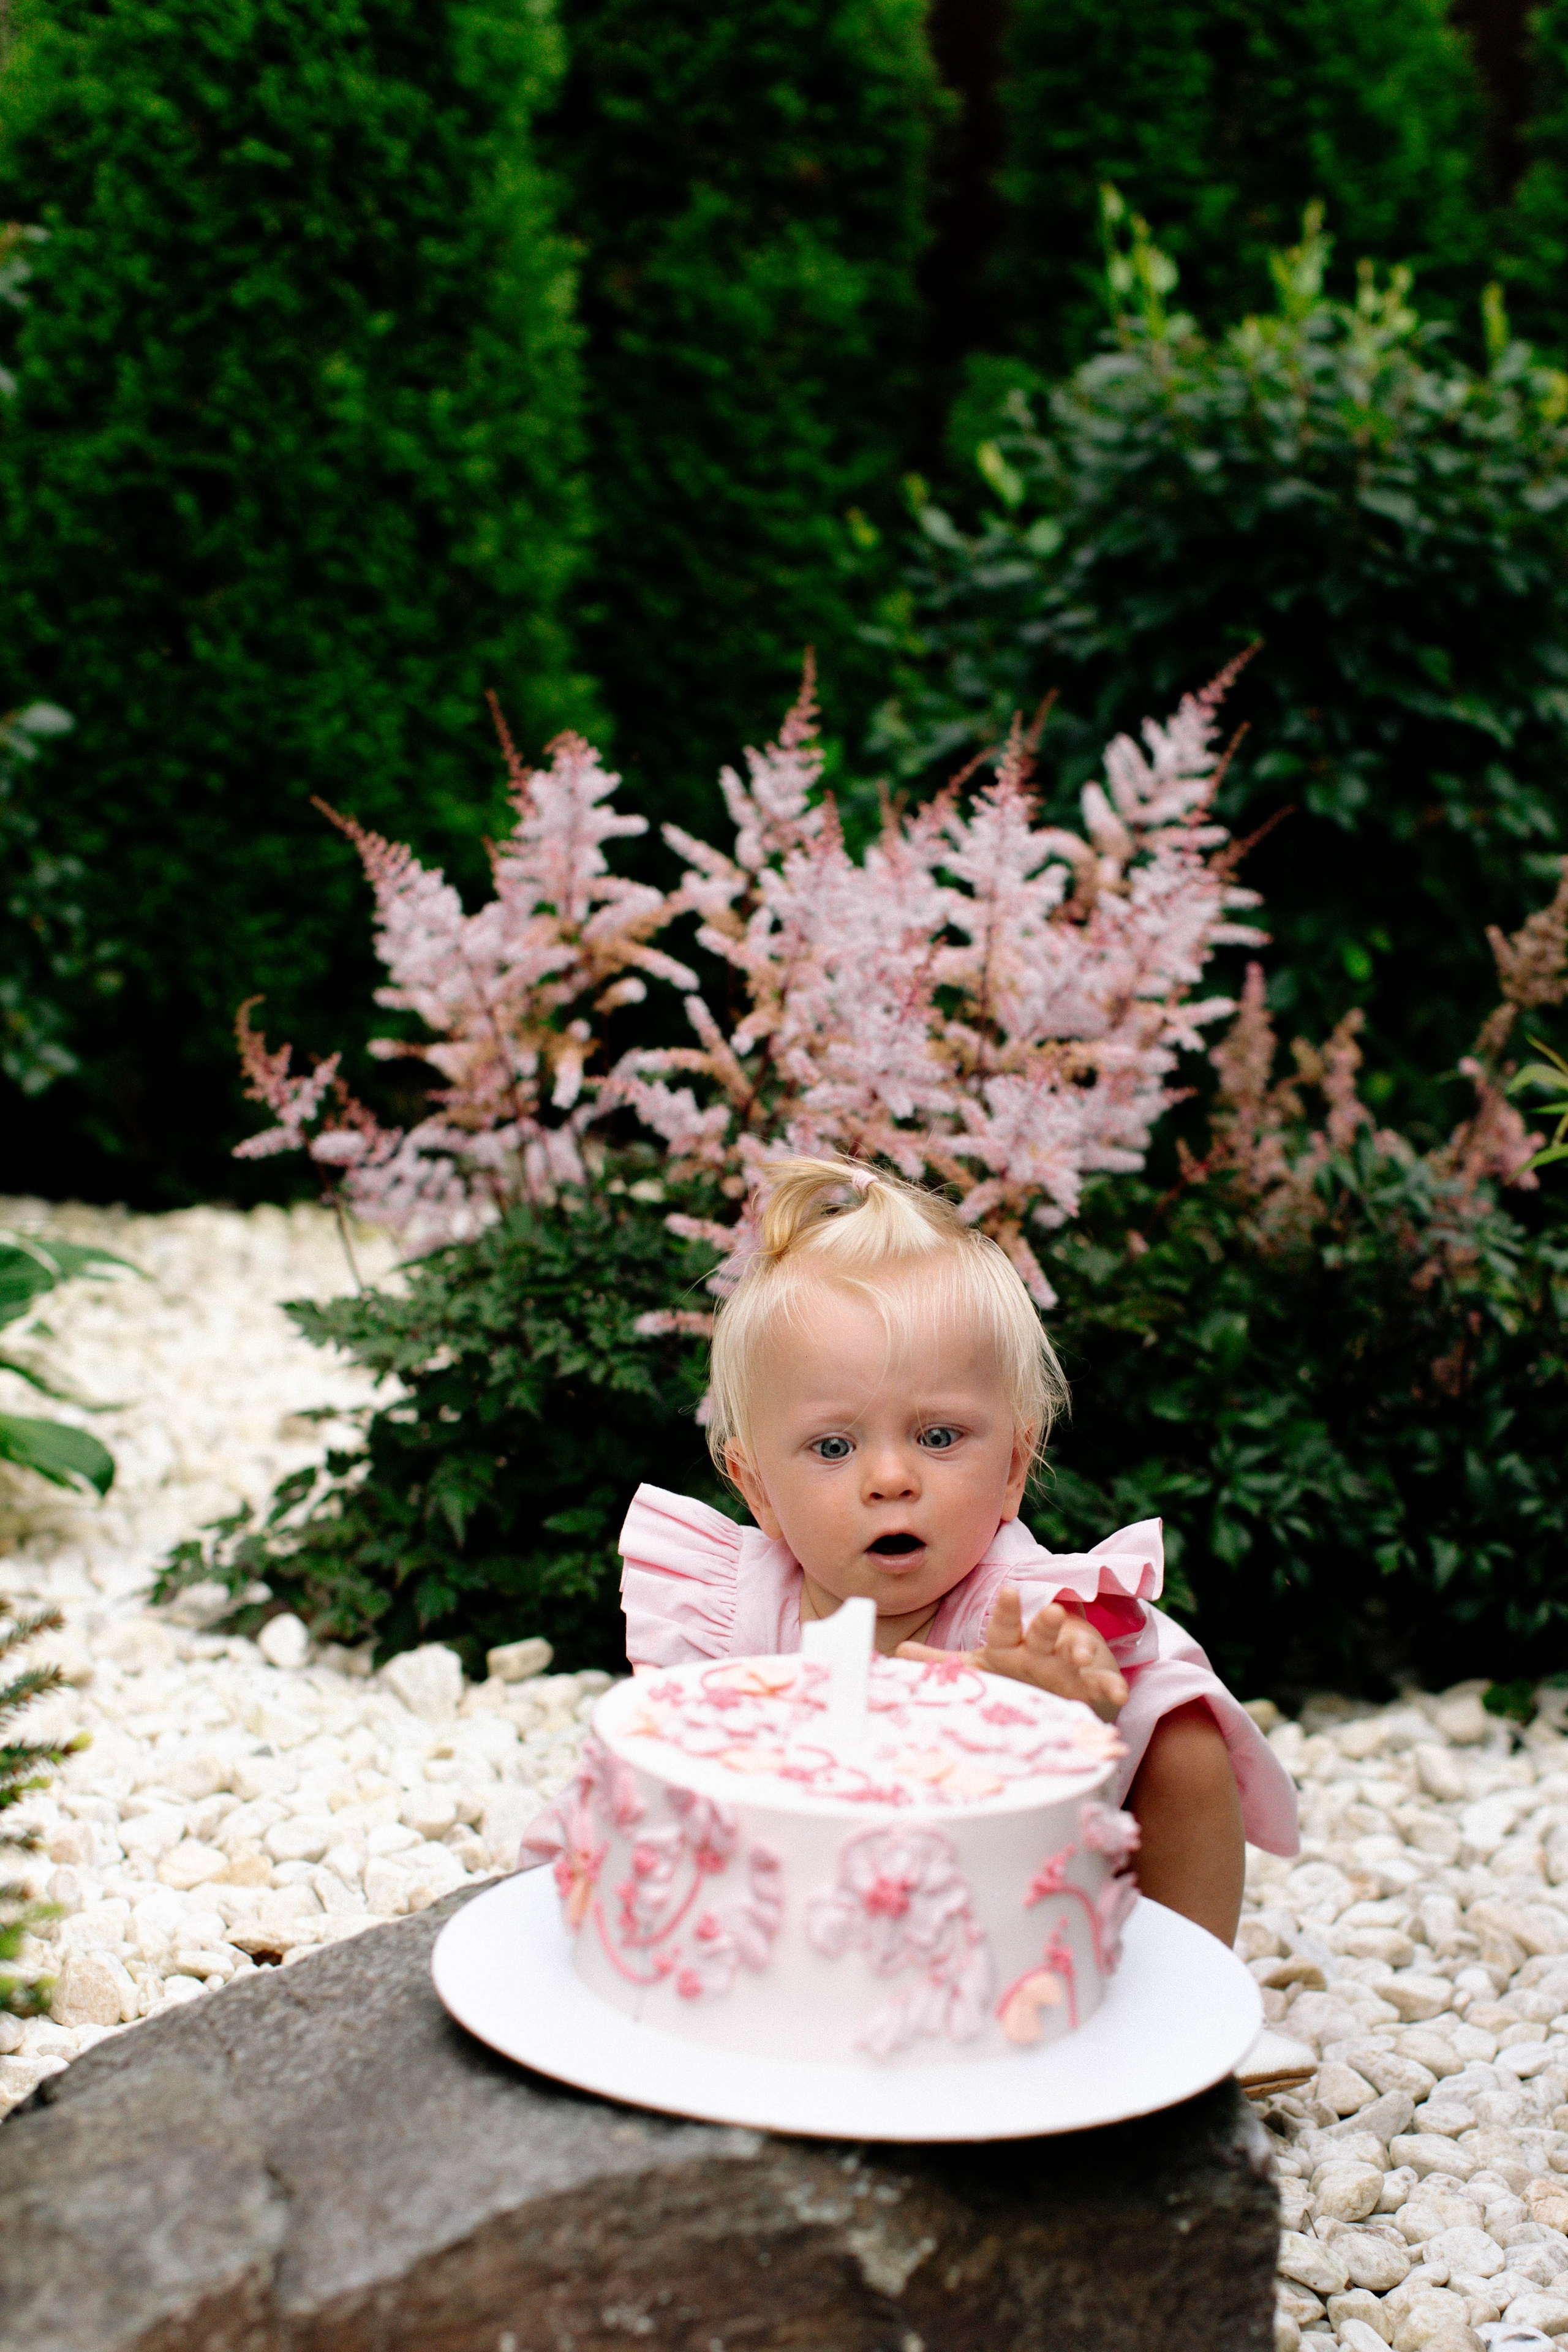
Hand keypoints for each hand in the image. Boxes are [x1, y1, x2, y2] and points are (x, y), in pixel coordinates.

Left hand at [897, 1585, 1127, 1722]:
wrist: (1059, 1685)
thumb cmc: (1014, 1671)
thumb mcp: (979, 1666)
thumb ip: (942, 1660)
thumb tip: (898, 1652)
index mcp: (1010, 1643)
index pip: (1006, 1623)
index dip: (1008, 1609)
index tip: (1010, 1590)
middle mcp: (1040, 1649)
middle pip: (1043, 1632)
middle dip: (1047, 1623)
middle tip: (1055, 1611)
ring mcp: (1066, 1665)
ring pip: (1074, 1654)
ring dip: (1080, 1651)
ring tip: (1082, 1652)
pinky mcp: (1089, 1685)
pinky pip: (1101, 1686)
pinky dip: (1110, 1688)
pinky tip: (1117, 1694)